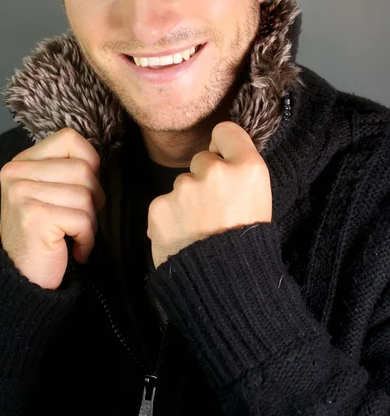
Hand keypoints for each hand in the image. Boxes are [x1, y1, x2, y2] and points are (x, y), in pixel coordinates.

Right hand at [0, 128, 105, 289]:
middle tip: (78, 220)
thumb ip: (67, 169)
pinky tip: (73, 249)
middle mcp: (17, 173)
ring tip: (72, 235)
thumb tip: (96, 159)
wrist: (25, 279)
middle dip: (93, 198)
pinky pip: (83, 219)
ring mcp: (22, 194)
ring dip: (89, 222)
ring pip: (86, 195)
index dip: (89, 162)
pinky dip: (86, 239)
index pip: (69, 139)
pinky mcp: (34, 216)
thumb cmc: (46, 234)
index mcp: (22, 162)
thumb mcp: (51, 191)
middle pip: (84, 170)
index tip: (83, 188)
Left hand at [147, 121, 271, 268]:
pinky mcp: (159, 207)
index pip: (226, 132)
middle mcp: (215, 171)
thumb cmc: (247, 245)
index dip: (223, 147)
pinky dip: (169, 218)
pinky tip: (182, 237)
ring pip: (181, 183)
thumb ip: (239, 173)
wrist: (225, 288)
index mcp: (248, 168)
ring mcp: (184, 188)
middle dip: (204, 178)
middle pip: (202, 159)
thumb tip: (219, 155)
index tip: (223, 160)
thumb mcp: (260, 201)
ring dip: (186, 201)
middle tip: (214, 209)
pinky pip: (163, 203)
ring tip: (199, 230)